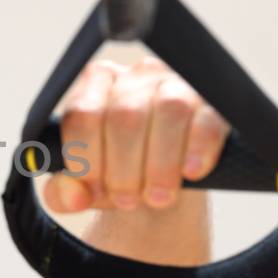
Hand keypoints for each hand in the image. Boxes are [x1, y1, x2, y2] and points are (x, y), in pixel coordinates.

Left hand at [43, 58, 229, 212]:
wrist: (166, 182)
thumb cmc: (120, 173)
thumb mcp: (88, 186)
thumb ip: (64, 193)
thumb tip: (73, 196)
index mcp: (96, 84)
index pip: (83, 114)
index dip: (87, 159)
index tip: (94, 189)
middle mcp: (136, 75)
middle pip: (125, 116)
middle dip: (124, 170)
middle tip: (127, 201)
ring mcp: (177, 83)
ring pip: (169, 110)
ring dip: (161, 164)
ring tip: (157, 198)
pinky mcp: (213, 103)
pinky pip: (208, 119)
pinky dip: (199, 149)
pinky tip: (191, 173)